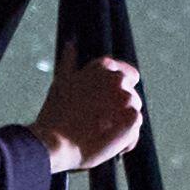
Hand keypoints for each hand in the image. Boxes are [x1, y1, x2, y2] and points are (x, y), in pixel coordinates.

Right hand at [34, 54, 142, 176]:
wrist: (55, 143)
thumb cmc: (55, 115)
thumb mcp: (61, 82)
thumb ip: (69, 61)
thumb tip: (70, 44)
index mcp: (102, 67)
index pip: (128, 75)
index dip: (118, 93)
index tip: (107, 106)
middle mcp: (117, 78)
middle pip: (131, 97)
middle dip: (118, 112)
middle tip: (98, 125)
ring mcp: (127, 98)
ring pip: (132, 115)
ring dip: (120, 127)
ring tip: (98, 136)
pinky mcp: (133, 118)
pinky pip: (134, 132)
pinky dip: (125, 141)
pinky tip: (106, 145)